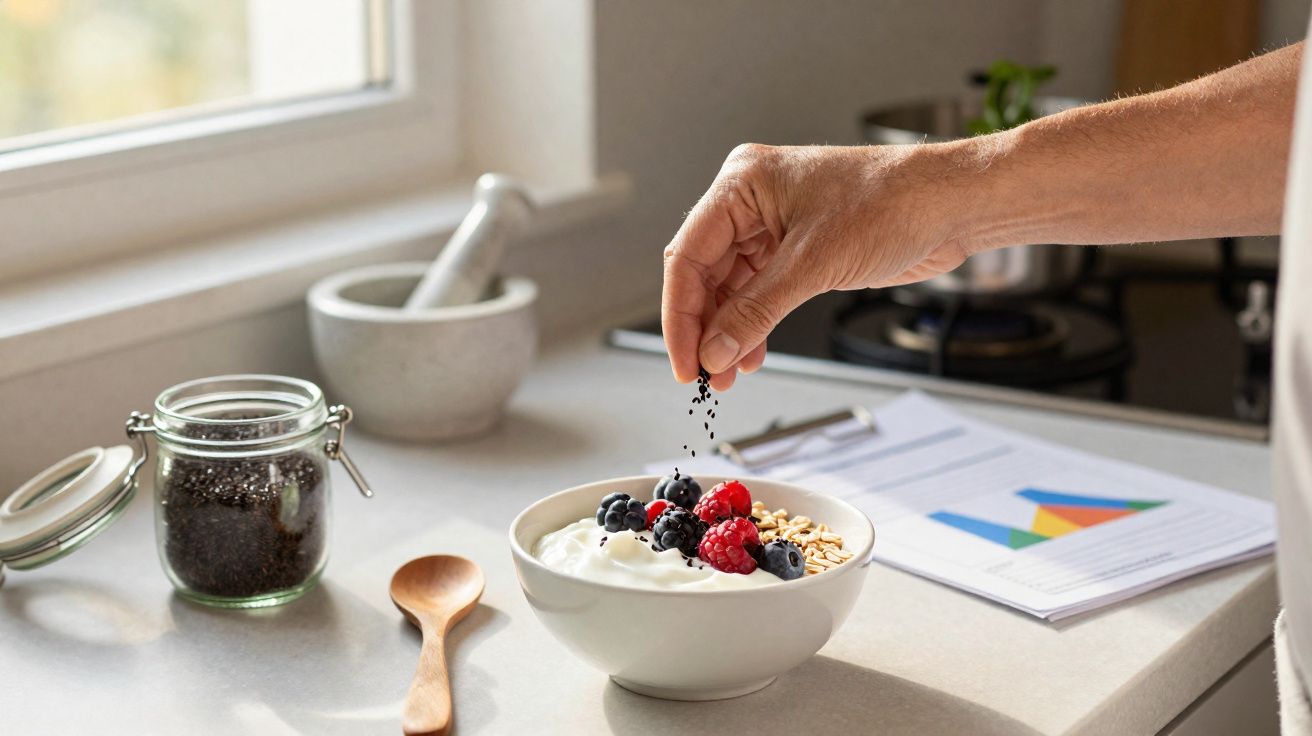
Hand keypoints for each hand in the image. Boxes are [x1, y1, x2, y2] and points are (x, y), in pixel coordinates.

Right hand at [661, 142, 981, 388]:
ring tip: (729, 373)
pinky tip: (753, 354)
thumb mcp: (814, 264)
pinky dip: (754, 325)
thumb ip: (757, 311)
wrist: (950, 205)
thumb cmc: (893, 203)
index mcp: (742, 184)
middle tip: (706, 374)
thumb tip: (715, 351)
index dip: (682, 314)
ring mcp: (773, 226)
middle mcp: (751, 202)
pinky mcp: (797, 249)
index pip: (688, 255)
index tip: (686, 361)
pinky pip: (759, 293)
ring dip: (730, 332)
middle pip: (705, 274)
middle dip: (706, 328)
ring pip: (731, 288)